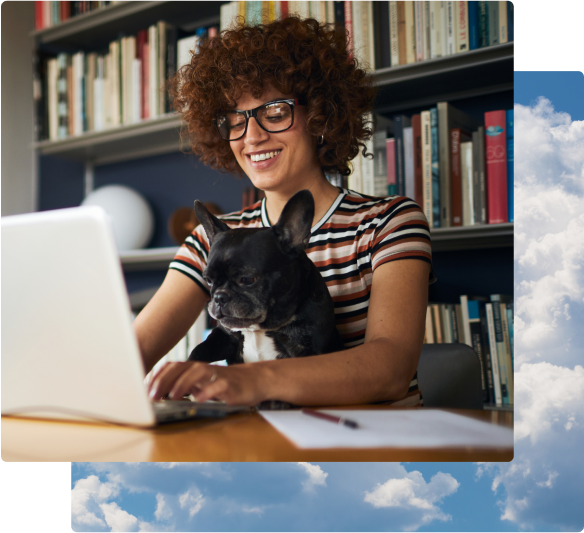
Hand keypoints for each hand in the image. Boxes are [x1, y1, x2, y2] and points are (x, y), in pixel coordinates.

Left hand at [147, 361, 269, 405]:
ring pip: (197, 373)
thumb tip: (159, 395)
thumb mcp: (202, 384)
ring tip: (172, 396)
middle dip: (164, 381)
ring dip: (182, 384)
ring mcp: (217, 375)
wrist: (254, 380)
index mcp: (194, 368)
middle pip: (180, 368)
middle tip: (153, 396)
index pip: (171, 367)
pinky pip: (217, 386)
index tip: (145, 390)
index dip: (157, 377)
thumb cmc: (223, 384)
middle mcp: (203, 369)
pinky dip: (207, 392)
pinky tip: (198, 399)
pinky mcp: (229, 385)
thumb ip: (184, 386)